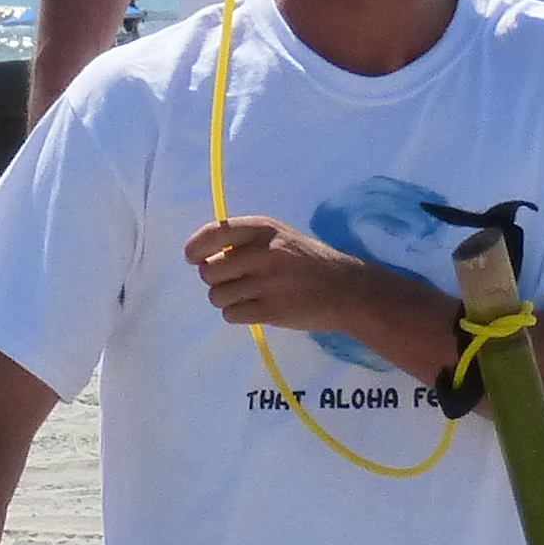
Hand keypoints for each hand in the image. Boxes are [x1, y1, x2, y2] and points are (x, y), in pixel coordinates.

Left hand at [184, 216, 454, 361]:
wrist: (349, 291)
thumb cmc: (308, 262)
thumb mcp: (280, 238)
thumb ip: (245, 242)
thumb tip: (202, 257)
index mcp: (264, 229)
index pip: (213, 233)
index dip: (196, 248)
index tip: (194, 258)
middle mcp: (264, 252)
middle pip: (209, 272)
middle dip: (216, 281)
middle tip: (237, 282)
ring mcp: (268, 282)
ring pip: (217, 296)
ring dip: (227, 300)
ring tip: (250, 296)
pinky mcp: (271, 310)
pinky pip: (231, 315)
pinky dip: (238, 315)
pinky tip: (258, 309)